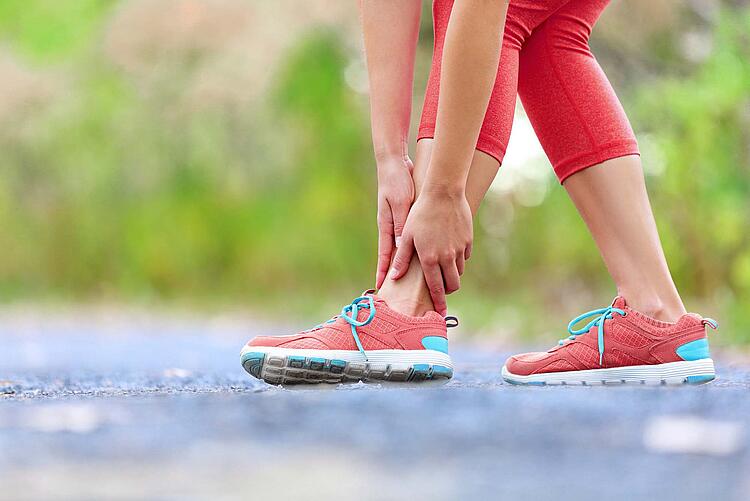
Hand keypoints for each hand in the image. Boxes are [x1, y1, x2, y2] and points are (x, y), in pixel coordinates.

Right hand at [375, 155, 414, 288]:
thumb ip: (402, 224)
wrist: (395, 165)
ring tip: (410, 280)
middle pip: (393, 256)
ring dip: (404, 264)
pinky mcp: (405, 217)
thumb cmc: (396, 182)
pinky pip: (409, 237)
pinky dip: (413, 248)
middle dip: (393, 273)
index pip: (385, 254)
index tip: (380, 287)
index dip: (383, 271)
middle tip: (395, 291)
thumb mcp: (400, 203)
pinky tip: (421, 255)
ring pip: (402, 249)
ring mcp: (397, 223)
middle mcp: (391, 227)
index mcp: (387, 226)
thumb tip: (401, 245)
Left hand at [390, 187, 471, 314]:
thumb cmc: (420, 213)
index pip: (436, 288)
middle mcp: (447, 257)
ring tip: (442, 267)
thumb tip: (394, 277)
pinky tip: (450, 250)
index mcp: (430, 259)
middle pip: (453, 285)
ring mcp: (459, 249)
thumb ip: (402, 258)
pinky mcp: (468, 240)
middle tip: (440, 289)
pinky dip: (458, 258)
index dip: (438, 302)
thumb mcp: (407, 236)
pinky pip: (465, 256)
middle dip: (447, 290)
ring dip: (452, 274)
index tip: (441, 314)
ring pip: (459, 271)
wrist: (443, 193)